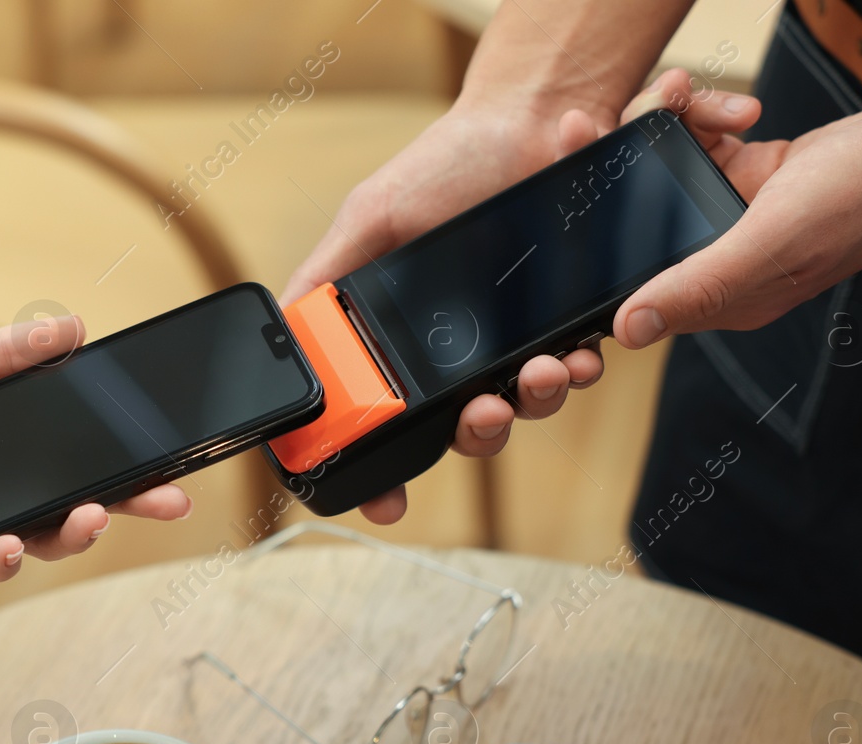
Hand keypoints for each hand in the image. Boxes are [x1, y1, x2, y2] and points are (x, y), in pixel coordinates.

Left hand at [0, 319, 191, 583]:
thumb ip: (6, 352)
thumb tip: (73, 325)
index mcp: (19, 438)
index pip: (92, 447)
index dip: (137, 454)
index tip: (177, 453)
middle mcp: (14, 486)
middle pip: (90, 498)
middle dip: (136, 502)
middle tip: (170, 498)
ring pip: (50, 539)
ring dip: (77, 534)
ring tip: (91, 518)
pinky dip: (4, 559)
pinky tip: (10, 546)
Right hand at [283, 103, 606, 524]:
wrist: (530, 121)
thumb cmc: (444, 166)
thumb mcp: (369, 218)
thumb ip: (327, 277)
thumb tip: (284, 333)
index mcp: (404, 341)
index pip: (389, 424)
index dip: (384, 473)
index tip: (387, 505)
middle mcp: (458, 353)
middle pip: (463, 431)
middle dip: (475, 435)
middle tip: (482, 412)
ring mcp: (514, 344)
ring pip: (523, 408)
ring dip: (532, 403)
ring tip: (542, 371)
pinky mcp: (566, 325)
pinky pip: (572, 368)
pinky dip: (576, 368)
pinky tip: (577, 351)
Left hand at [599, 68, 861, 347]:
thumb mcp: (773, 243)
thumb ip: (700, 286)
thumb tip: (628, 331)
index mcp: (717, 298)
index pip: (629, 283)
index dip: (586, 247)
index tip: (556, 189)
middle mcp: (716, 262)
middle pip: (632, 220)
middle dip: (610, 166)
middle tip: (586, 122)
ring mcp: (728, 218)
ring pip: (658, 173)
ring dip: (660, 127)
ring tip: (677, 92)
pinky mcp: (743, 176)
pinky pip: (694, 144)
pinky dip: (700, 117)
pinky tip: (731, 107)